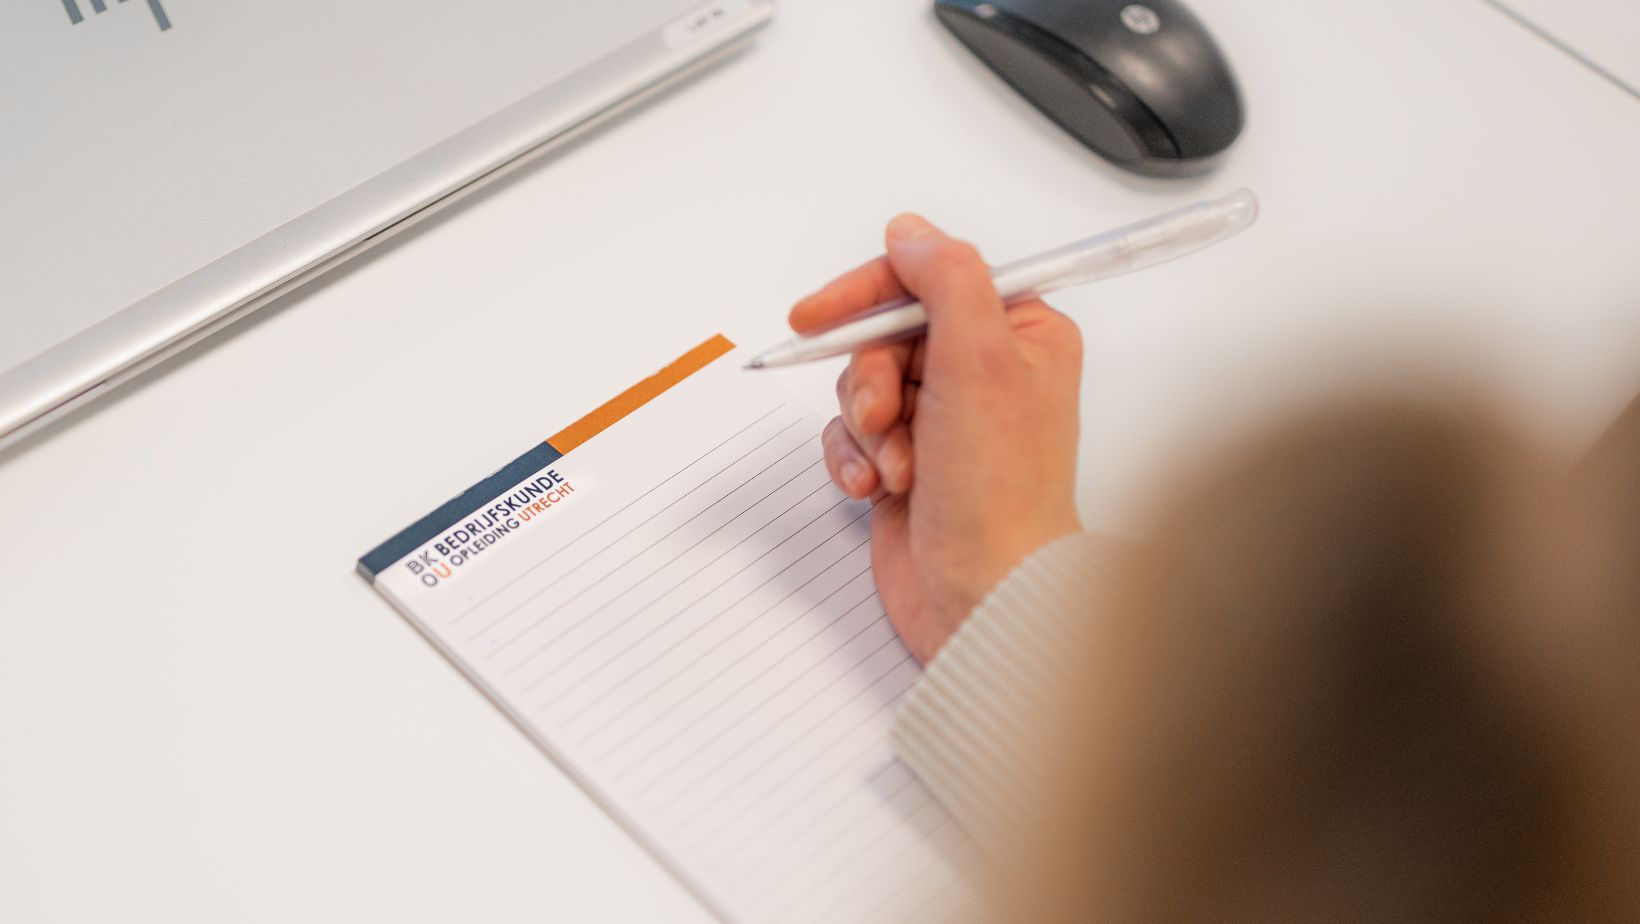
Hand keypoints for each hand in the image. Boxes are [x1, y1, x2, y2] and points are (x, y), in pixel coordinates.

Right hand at [790, 214, 1084, 662]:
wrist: (985, 596)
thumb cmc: (1002, 495)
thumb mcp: (979, 361)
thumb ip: (945, 279)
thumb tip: (910, 234)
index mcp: (1021, 335)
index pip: (929, 277)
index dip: (870, 293)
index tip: (819, 315)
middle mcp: (985, 372)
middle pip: (886, 333)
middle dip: (870, 378)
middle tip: (883, 413)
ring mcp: (943, 420)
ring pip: (861, 384)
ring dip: (866, 426)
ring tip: (896, 464)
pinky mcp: (909, 462)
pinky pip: (851, 435)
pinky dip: (855, 458)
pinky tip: (876, 487)